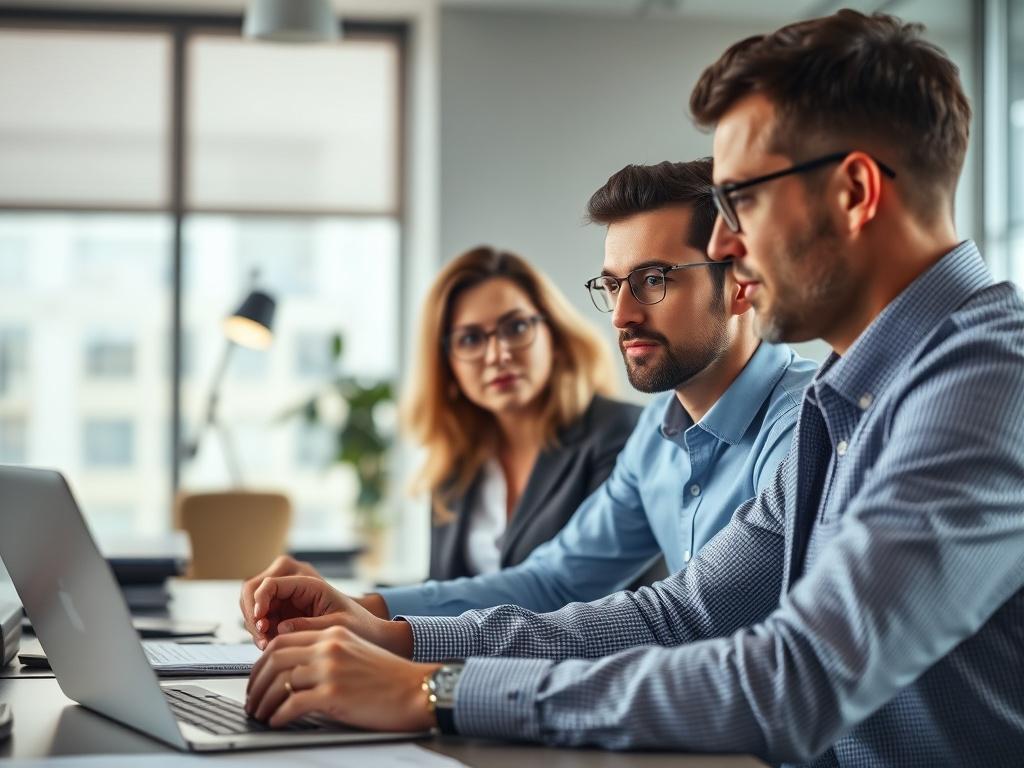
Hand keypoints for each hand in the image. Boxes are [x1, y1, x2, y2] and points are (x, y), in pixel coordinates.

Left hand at [244, 626, 439, 731]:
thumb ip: (327, 652)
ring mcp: (330, 670)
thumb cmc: (390, 677)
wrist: (416, 690)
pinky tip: (276, 722)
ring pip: (279, 682)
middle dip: (256, 682)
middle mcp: (329, 647)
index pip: (282, 641)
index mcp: (333, 634)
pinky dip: (278, 715)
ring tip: (259, 714)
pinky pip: (292, 704)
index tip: (258, 679)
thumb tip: (294, 668)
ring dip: (263, 701)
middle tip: (252, 699)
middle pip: (274, 659)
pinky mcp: (333, 694)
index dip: (263, 662)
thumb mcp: (355, 652)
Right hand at [250, 575, 413, 656]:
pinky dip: (260, 632)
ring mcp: (285, 600)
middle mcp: (293, 586)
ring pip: (254, 605)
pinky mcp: (282, 614)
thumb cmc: (358, 626)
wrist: (367, 634)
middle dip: (253, 614)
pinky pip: (261, 619)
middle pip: (254, 591)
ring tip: (266, 645)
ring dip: (254, 625)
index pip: (271, 583)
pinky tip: (269, 646)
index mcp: (308, 582)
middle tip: (260, 638)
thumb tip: (279, 628)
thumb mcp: (336, 626)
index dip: (260, 601)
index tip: (260, 621)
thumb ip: (308, 625)